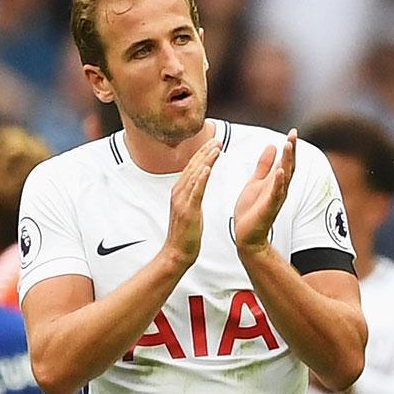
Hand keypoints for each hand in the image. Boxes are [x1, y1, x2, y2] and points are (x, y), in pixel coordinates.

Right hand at [162, 134, 220, 269]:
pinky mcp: (188, 211)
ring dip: (206, 160)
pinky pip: (195, 192)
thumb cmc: (185, 235)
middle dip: (205, 151)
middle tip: (217, 139)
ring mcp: (182, 201)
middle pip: (193, 167)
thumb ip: (192, 194)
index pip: (192, 167)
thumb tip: (198, 183)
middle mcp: (179, 193)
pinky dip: (201, 178)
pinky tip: (207, 168)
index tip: (213, 142)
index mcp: (180, 192)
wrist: (176, 253)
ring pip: (194, 175)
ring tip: (216, 148)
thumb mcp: (189, 209)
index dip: (203, 153)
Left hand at [233, 130, 296, 259]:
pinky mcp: (268, 209)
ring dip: (287, 162)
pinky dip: (278, 183)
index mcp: (275, 182)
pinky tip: (280, 171)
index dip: (290, 147)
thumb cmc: (252, 210)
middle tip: (293, 134)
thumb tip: (272, 146)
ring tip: (288, 146)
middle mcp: (279, 189)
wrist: (245, 235)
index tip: (293, 131)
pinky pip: (275, 194)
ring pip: (284, 177)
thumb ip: (264, 165)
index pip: (285, 161)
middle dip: (291, 151)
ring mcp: (275, 199)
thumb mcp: (256, 182)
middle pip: (288, 166)